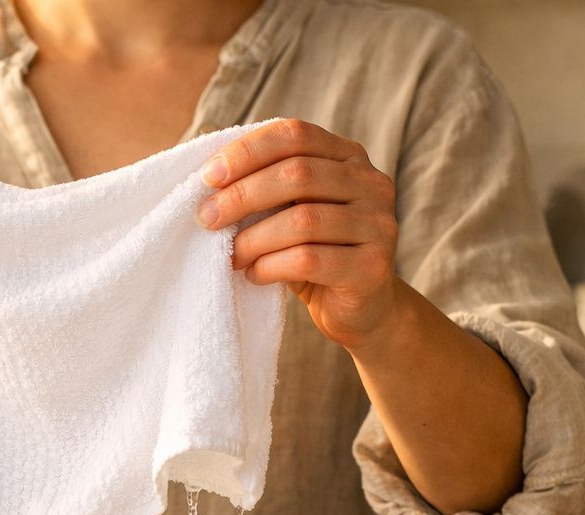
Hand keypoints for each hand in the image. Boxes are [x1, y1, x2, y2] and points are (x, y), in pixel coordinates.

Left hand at [197, 119, 400, 348]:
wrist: (361, 310)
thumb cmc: (314, 254)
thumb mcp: (291, 211)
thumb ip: (266, 186)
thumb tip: (207, 174)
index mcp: (349, 157)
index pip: (295, 134)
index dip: (248, 151)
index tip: (207, 177)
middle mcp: (372, 183)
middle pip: (298, 173)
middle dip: (242, 195)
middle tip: (207, 218)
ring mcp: (378, 224)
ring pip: (303, 220)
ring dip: (253, 238)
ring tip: (230, 255)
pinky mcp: (371, 267)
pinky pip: (309, 260)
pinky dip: (270, 267)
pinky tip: (253, 275)